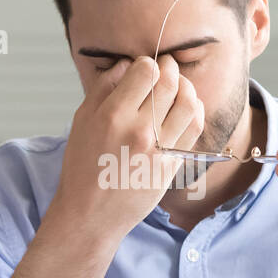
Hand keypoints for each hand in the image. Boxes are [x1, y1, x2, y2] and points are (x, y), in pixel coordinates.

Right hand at [51, 54, 204, 247]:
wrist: (91, 213)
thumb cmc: (82, 167)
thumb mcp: (81, 121)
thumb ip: (104, 88)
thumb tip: (127, 65)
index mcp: (113, 116)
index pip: (145, 71)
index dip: (147, 63)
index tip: (144, 67)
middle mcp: (139, 131)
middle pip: (170, 83)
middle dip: (170, 67)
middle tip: (166, 67)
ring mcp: (159, 149)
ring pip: (189, 103)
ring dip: (187, 87)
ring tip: (179, 86)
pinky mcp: (172, 164)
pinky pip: (194, 128)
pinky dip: (195, 110)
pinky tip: (186, 108)